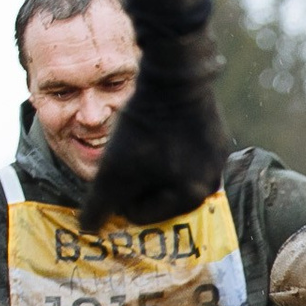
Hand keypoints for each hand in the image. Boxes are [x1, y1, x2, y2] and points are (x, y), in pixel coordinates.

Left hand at [82, 28, 226, 229]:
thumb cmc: (143, 128)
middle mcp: (212, 184)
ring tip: (139, 144)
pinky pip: (186, 153)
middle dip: (137, 183)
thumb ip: (98, 205)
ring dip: (151, 166)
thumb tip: (87, 230)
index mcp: (192, 198)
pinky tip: (158, 130)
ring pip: (172, 174)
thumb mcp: (113, 169)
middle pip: (158, 196)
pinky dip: (169, 148)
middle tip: (124, 159)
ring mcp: (218, 158)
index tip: (112, 172)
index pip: (142, 215)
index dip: (118, 196)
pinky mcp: (218, 135)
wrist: (174, 76)